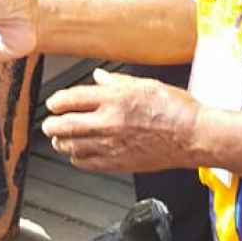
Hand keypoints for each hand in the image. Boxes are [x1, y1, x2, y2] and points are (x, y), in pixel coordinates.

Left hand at [42, 68, 200, 172]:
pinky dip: (76, 158)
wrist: (191, 135)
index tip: (53, 103)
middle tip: (49, 123)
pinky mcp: (118, 163)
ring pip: (72, 146)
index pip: (72, 99)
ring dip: (61, 142)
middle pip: (66, 125)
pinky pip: (87, 163)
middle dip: (52, 124)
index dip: (57, 101)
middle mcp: (109, 122)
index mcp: (115, 98)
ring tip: (59, 138)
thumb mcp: (144, 84)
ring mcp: (112, 145)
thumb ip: (115, 82)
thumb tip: (98, 77)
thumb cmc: (174, 108)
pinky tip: (77, 153)